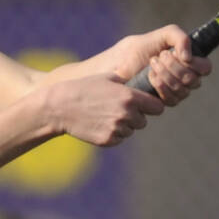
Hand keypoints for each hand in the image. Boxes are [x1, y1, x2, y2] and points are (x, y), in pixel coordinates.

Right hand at [44, 74, 168, 146]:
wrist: (61, 106)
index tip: (145, 104)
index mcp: (130, 97)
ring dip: (123, 125)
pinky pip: (119, 138)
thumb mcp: (107, 78)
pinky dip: (113, 133)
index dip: (152, 105)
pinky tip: (99, 123)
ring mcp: (117, 129)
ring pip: (131, 130)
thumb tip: (146, 81)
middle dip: (135, 116)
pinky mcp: (108, 140)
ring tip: (104, 114)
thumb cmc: (84, 88)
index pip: (157, 107)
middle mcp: (127, 114)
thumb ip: (128, 83)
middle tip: (117, 109)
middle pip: (143, 121)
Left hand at [114, 25, 212, 106]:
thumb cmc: (137, 50)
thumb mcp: (159, 36)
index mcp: (187, 61)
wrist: (116, 66)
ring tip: (151, 64)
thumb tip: (188, 56)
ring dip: (166, 75)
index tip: (177, 54)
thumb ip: (179, 37)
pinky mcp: (164, 101)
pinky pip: (172, 100)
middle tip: (159, 57)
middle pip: (194, 79)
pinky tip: (150, 76)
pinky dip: (161, 86)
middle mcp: (184, 77)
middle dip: (175, 67)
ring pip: (184, 90)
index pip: (205, 67)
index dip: (195, 63)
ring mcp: (175, 91)